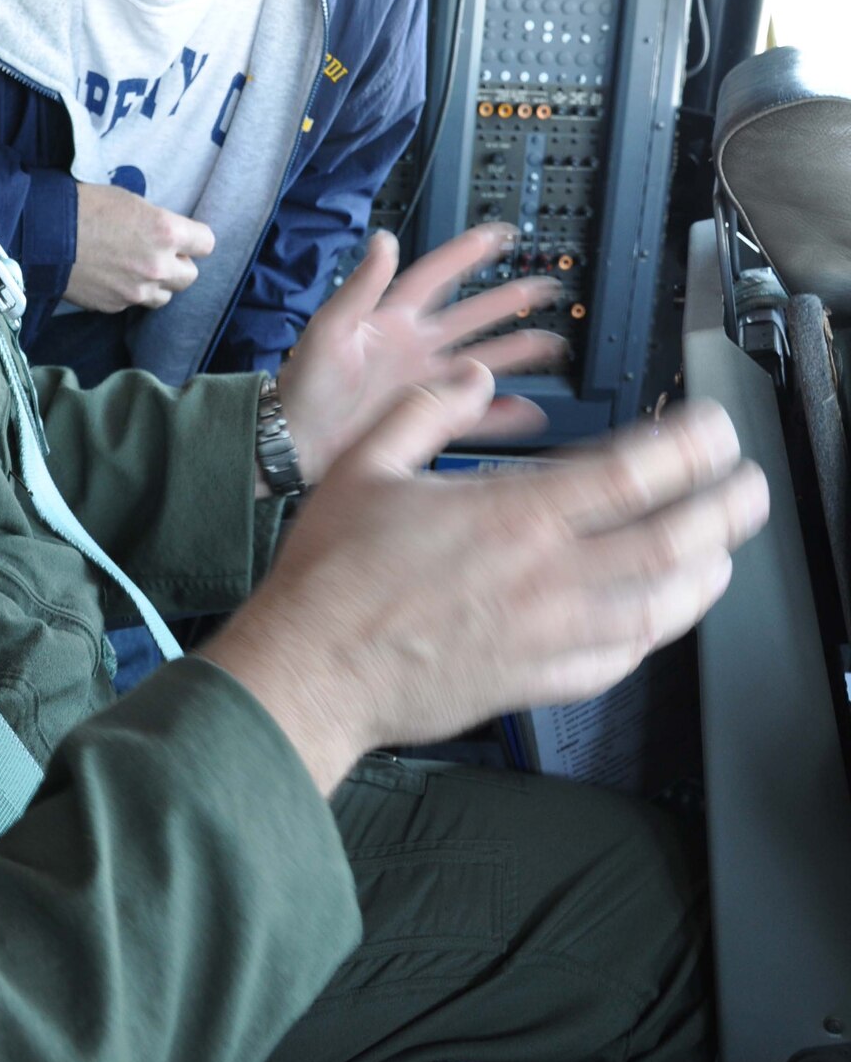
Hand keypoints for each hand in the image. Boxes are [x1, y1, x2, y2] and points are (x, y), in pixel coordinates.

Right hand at [64, 182, 214, 312]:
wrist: (44, 234)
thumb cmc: (86, 206)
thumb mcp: (131, 201)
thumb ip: (157, 223)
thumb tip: (165, 236)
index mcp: (167, 232)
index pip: (206, 244)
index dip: (195, 239)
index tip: (185, 237)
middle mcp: (158, 265)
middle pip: (190, 276)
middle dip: (178, 264)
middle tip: (159, 253)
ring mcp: (137, 291)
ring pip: (165, 296)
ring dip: (157, 284)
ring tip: (136, 268)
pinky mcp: (116, 306)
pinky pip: (134, 303)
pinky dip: (129, 293)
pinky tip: (112, 276)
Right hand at [208, 367, 769, 794]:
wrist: (311, 669)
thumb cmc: (332, 571)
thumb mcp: (366, 461)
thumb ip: (428, 410)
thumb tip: (474, 379)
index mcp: (511, 514)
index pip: (630, 474)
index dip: (688, 448)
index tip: (714, 430)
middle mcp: (545, 576)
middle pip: (669, 542)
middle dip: (724, 510)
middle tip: (750, 487)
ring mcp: (547, 635)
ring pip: (658, 608)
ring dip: (704, 575)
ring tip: (723, 552)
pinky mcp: (536, 682)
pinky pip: (618, 660)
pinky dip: (651, 635)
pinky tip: (658, 618)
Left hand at [280, 225, 565, 484]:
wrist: (293, 440)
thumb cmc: (302, 384)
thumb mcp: (329, 327)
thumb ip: (360, 286)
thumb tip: (383, 241)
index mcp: (390, 320)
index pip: (436, 277)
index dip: (465, 255)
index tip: (496, 236)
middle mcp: (413, 348)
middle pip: (471, 317)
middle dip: (506, 301)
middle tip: (541, 288)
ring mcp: (423, 384)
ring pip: (481, 362)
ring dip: (515, 354)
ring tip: (550, 344)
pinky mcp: (426, 418)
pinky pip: (473, 414)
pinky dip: (501, 415)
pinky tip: (527, 411)